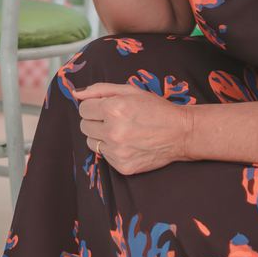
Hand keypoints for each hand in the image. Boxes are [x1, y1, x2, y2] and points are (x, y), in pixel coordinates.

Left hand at [74, 82, 194, 174]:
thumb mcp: (129, 90)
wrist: (180, 132)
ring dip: (101, 136)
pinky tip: (128, 143)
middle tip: (114, 119)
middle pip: (84, 126)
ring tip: (121, 131)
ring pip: (91, 142)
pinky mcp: (123, 166)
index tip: (105, 107)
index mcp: (113, 109)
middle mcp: (113, 132)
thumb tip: (76, 92)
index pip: (83, 109)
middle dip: (95, 121)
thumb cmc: (155, 108)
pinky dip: (112, 150)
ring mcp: (118, 151)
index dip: (94, 106)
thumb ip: (99, 89)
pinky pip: (104, 157)